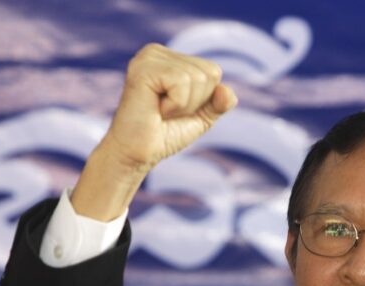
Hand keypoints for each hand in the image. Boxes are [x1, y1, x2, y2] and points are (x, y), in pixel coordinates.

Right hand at [72, 44, 237, 220]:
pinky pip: (182, 82)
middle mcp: (157, 52)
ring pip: (198, 77)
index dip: (203, 100)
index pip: (213, 71)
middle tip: (167, 112)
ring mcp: (148, 57)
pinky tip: (155, 109)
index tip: (176, 110)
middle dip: (195, 102)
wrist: (137, 155)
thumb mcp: (201, 117)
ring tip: (160, 111)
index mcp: (170, 58)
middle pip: (209, 72)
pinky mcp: (143, 68)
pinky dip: (175, 104)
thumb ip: (220, 103)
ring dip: (184, 105)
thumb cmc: (165, 135)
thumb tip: (227, 91)